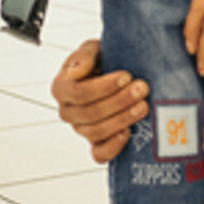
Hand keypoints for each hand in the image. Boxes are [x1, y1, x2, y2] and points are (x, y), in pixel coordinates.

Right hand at [51, 38, 149, 162]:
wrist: (119, 73)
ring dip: (122, 119)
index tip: (126, 76)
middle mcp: (68, 111)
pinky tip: (128, 133)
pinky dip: (113, 147)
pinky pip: (99, 154)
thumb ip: (83, 56)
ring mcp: (81, 129)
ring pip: (96, 132)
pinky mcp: (96, 143)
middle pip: (90, 113)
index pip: (78, 93)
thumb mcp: (93, 49)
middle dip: (119, 101)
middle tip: (141, 89)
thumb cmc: (102, 60)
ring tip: (142, 106)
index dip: (103, 87)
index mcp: (61, 88)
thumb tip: (75, 72)